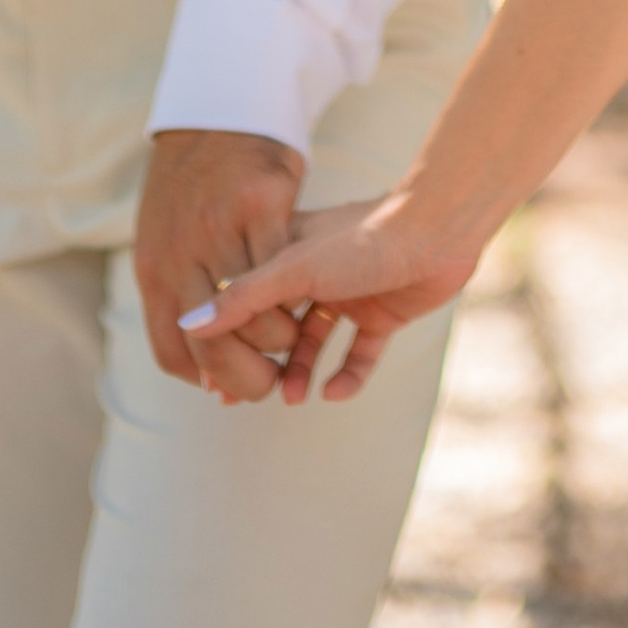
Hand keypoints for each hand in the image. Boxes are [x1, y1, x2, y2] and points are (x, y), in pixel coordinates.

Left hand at [134, 129, 307, 396]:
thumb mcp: (165, 244)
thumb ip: (182, 300)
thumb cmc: (192, 188)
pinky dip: (297, 294)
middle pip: (215, 347)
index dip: (208, 379)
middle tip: (274, 381)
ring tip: (294, 340)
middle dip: (249, 377)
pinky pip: (285, 270)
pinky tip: (307, 297)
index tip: (233, 384)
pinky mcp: (261, 203)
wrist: (215, 113)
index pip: (174, 353)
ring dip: (281, 340)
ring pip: (258, 316)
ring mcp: (220, 229)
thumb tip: (206, 377)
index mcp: (153, 271)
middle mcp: (180, 255)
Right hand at [176, 189, 483, 408]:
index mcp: (290, 252)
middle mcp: (318, 272)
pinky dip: (347, 374)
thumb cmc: (363, 237)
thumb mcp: (293, 268)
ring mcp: (351, 294)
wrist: (439, 229)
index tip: (212, 371)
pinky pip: (359, 353)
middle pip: (278, 323)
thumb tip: (188, 325)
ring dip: (302, 370)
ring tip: (291, 397)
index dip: (230, 333)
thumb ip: (243, 298)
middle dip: (262, 359)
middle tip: (241, 397)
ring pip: (316, 341)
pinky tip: (334, 393)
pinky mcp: (384, 314)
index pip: (248, 296)